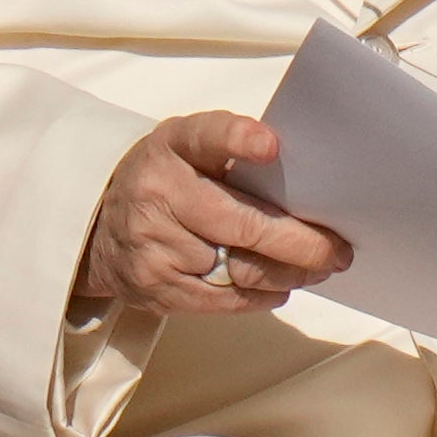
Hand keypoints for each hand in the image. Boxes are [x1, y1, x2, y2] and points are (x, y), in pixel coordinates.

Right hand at [76, 112, 351, 319]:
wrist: (98, 227)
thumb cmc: (168, 181)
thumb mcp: (189, 150)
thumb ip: (235, 157)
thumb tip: (307, 185)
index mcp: (172, 146)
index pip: (207, 137)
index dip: (239, 140)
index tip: (272, 146)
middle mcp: (158, 193)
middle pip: (240, 223)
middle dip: (299, 242)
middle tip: (338, 251)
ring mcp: (153, 244)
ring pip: (239, 268)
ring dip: (289, 273)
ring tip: (319, 270)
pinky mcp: (155, 286)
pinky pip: (222, 299)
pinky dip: (260, 295)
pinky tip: (280, 287)